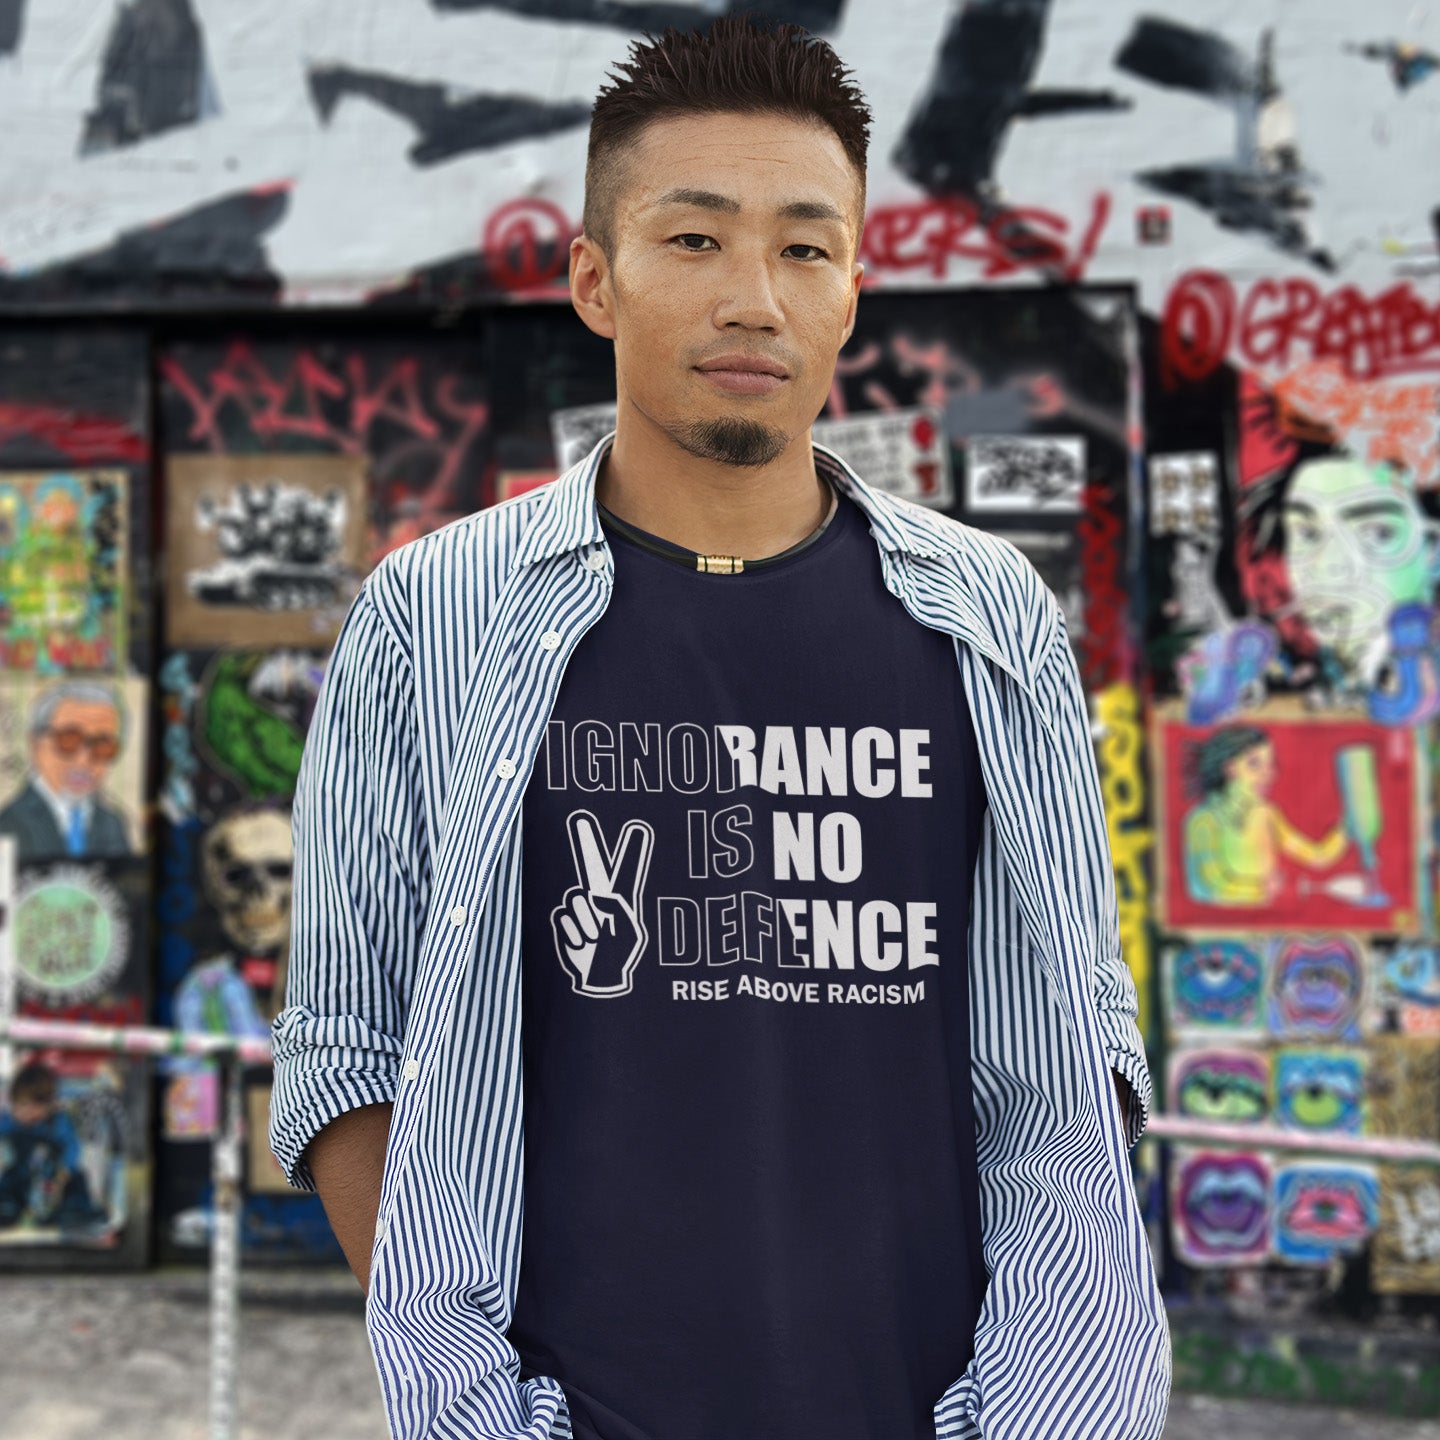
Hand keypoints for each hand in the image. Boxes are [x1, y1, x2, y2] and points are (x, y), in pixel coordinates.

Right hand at [551, 810, 653, 995]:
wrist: (599, 981)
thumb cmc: (620, 957)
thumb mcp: (630, 933)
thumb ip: (618, 910)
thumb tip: (596, 896)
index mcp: (620, 900)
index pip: (624, 869)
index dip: (631, 849)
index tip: (638, 826)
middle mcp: (599, 899)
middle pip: (591, 866)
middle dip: (586, 841)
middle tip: (579, 818)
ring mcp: (580, 910)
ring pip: (577, 899)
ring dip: (587, 923)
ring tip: (595, 940)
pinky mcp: (563, 922)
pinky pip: (564, 917)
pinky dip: (574, 934)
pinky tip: (582, 946)